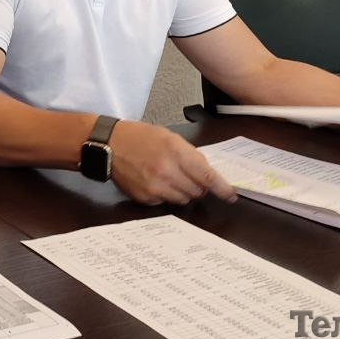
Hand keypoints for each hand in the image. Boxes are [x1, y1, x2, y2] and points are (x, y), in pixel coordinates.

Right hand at [107, 121, 236, 204]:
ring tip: (170, 177)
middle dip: (199, 186)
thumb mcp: (168, 137)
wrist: (108, 145)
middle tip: (189, 176)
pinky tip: (155, 181)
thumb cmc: (138, 137)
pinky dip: (166, 194)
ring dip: (183, 191)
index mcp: (176, 152)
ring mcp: (156, 187)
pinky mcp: (146, 198)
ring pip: (184, 199)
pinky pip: (166, 202)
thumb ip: (190, 154)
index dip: (222, 188)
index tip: (231, 195)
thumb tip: (207, 172)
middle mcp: (167, 171)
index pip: (207, 176)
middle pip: (198, 191)